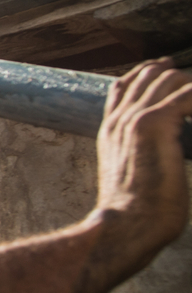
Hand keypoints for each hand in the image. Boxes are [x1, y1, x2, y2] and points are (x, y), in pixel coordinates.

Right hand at [95, 58, 191, 242]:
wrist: (126, 223)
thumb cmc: (133, 213)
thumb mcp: (128, 178)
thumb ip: (139, 159)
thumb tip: (159, 161)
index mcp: (109, 131)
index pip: (123, 87)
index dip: (146, 74)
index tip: (167, 69)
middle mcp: (119, 119)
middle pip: (148, 75)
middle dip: (177, 74)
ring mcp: (134, 118)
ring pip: (169, 79)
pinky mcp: (153, 123)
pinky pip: (187, 94)